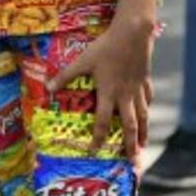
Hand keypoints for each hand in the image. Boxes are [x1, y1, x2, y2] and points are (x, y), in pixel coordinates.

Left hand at [46, 16, 154, 161]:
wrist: (132, 34)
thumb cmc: (106, 47)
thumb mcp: (83, 60)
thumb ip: (66, 75)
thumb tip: (48, 88)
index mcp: (109, 94)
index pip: (102, 123)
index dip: (98, 139)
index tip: (94, 151)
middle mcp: (125, 96)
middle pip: (130, 126)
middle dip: (130, 146)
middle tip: (132, 162)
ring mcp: (138, 89)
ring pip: (143, 116)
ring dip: (143, 132)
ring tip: (144, 146)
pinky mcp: (145, 79)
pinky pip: (148, 98)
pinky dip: (147, 107)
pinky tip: (147, 111)